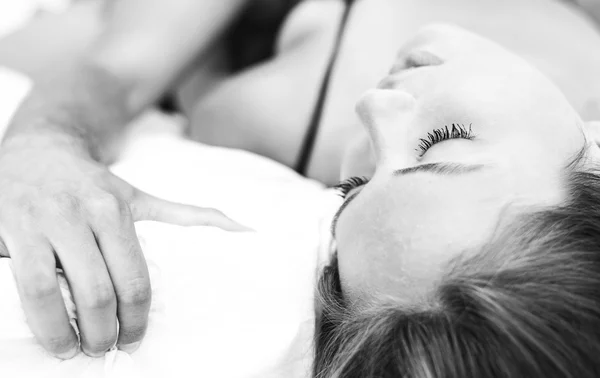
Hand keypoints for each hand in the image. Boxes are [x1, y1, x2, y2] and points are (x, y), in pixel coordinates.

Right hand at [0, 136, 246, 358]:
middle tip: (108, 348)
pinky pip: (23, 285)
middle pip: (98, 290)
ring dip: (68, 332)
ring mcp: (42, 224)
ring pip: (53, 291)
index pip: (133, 277)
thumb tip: (244, 229)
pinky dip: (39, 319)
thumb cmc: (96, 184)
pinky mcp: (11, 231)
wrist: (40, 148)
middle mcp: (80, 216)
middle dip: (106, 331)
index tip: (136, 338)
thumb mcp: (142, 196)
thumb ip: (188, 215)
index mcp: (116, 211)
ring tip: (76, 350)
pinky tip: (51, 337)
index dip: (137, 317)